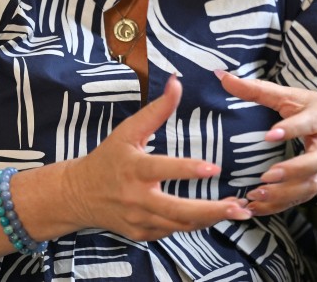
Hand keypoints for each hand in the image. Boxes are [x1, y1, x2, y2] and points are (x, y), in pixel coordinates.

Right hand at [62, 76, 251, 239]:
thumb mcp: (128, 131)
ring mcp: (139, 220)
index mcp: (134, 169)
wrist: (78, 194)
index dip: (188, 170)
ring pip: (179, 225)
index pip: (162, 169)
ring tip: (237, 212)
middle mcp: (137, 198)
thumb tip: (176, 82)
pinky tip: (213, 217)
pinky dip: (193, 225)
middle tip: (238, 206)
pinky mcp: (142, 234)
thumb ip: (156, 110)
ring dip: (209, 219)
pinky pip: (172, 232)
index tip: (214, 168)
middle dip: (210, 210)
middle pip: (177, 210)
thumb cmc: (108, 158)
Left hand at [215, 70, 316, 216]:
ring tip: (256, 195)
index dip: (291, 129)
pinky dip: (280, 206)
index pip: (308, 123)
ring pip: (310, 186)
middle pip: (316, 162)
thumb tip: (221, 76)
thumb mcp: (294, 96)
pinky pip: (301, 199)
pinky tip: (256, 208)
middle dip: (293, 170)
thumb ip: (258, 90)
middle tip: (267, 176)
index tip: (269, 135)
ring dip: (284, 193)